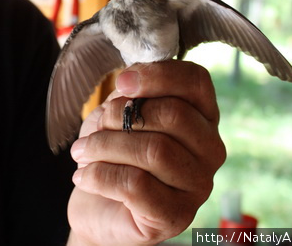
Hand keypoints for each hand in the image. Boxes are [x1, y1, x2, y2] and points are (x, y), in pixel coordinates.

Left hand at [66, 60, 225, 245]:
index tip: (121, 82)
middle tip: (93, 129)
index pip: (196, 82)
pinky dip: (100, 176)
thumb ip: (131, 96)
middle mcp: (210, 150)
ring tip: (81, 152)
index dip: (159, 75)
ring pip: (154, 151)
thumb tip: (130, 83)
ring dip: (104, 147)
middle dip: (119, 116)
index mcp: (202, 117)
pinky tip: (84, 176)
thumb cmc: (113, 155)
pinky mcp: (176, 216)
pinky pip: (136, 186)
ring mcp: (198, 186)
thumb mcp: (118, 115)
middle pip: (173, 115)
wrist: (97, 209)